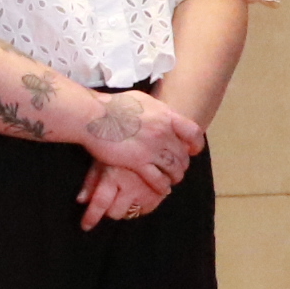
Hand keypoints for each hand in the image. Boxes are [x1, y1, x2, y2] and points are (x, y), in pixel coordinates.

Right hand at [73, 87, 201, 189]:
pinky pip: (158, 179)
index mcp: (166, 115)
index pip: (192, 132)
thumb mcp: (142, 99)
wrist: (94, 115)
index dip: (195, 144)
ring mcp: (152, 148)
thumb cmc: (113, 105)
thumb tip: (161, 110)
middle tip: (178, 169)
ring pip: (173, 168)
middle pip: (182, 154)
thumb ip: (156, 108)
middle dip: (182, 164)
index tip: (192, 150)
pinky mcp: (138, 162)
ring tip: (172, 180)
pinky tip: (162, 188)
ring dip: (175, 176)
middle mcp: (163, 132)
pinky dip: (162, 186)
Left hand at [79, 155, 172, 230]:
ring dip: (125, 208)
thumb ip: (91, 181)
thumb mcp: (103, 160)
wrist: (150, 135)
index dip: (91, 217)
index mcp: (113, 175)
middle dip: (110, 210)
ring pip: (132, 213)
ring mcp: (147, 189)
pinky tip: (139, 194)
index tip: (85, 226)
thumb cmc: (120, 146)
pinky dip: (141, 205)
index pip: (99, 203)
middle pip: (115, 213)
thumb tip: (81, 200)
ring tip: (125, 194)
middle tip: (111, 200)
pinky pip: (147, 209)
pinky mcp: (160, 190)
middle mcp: (131, 184)